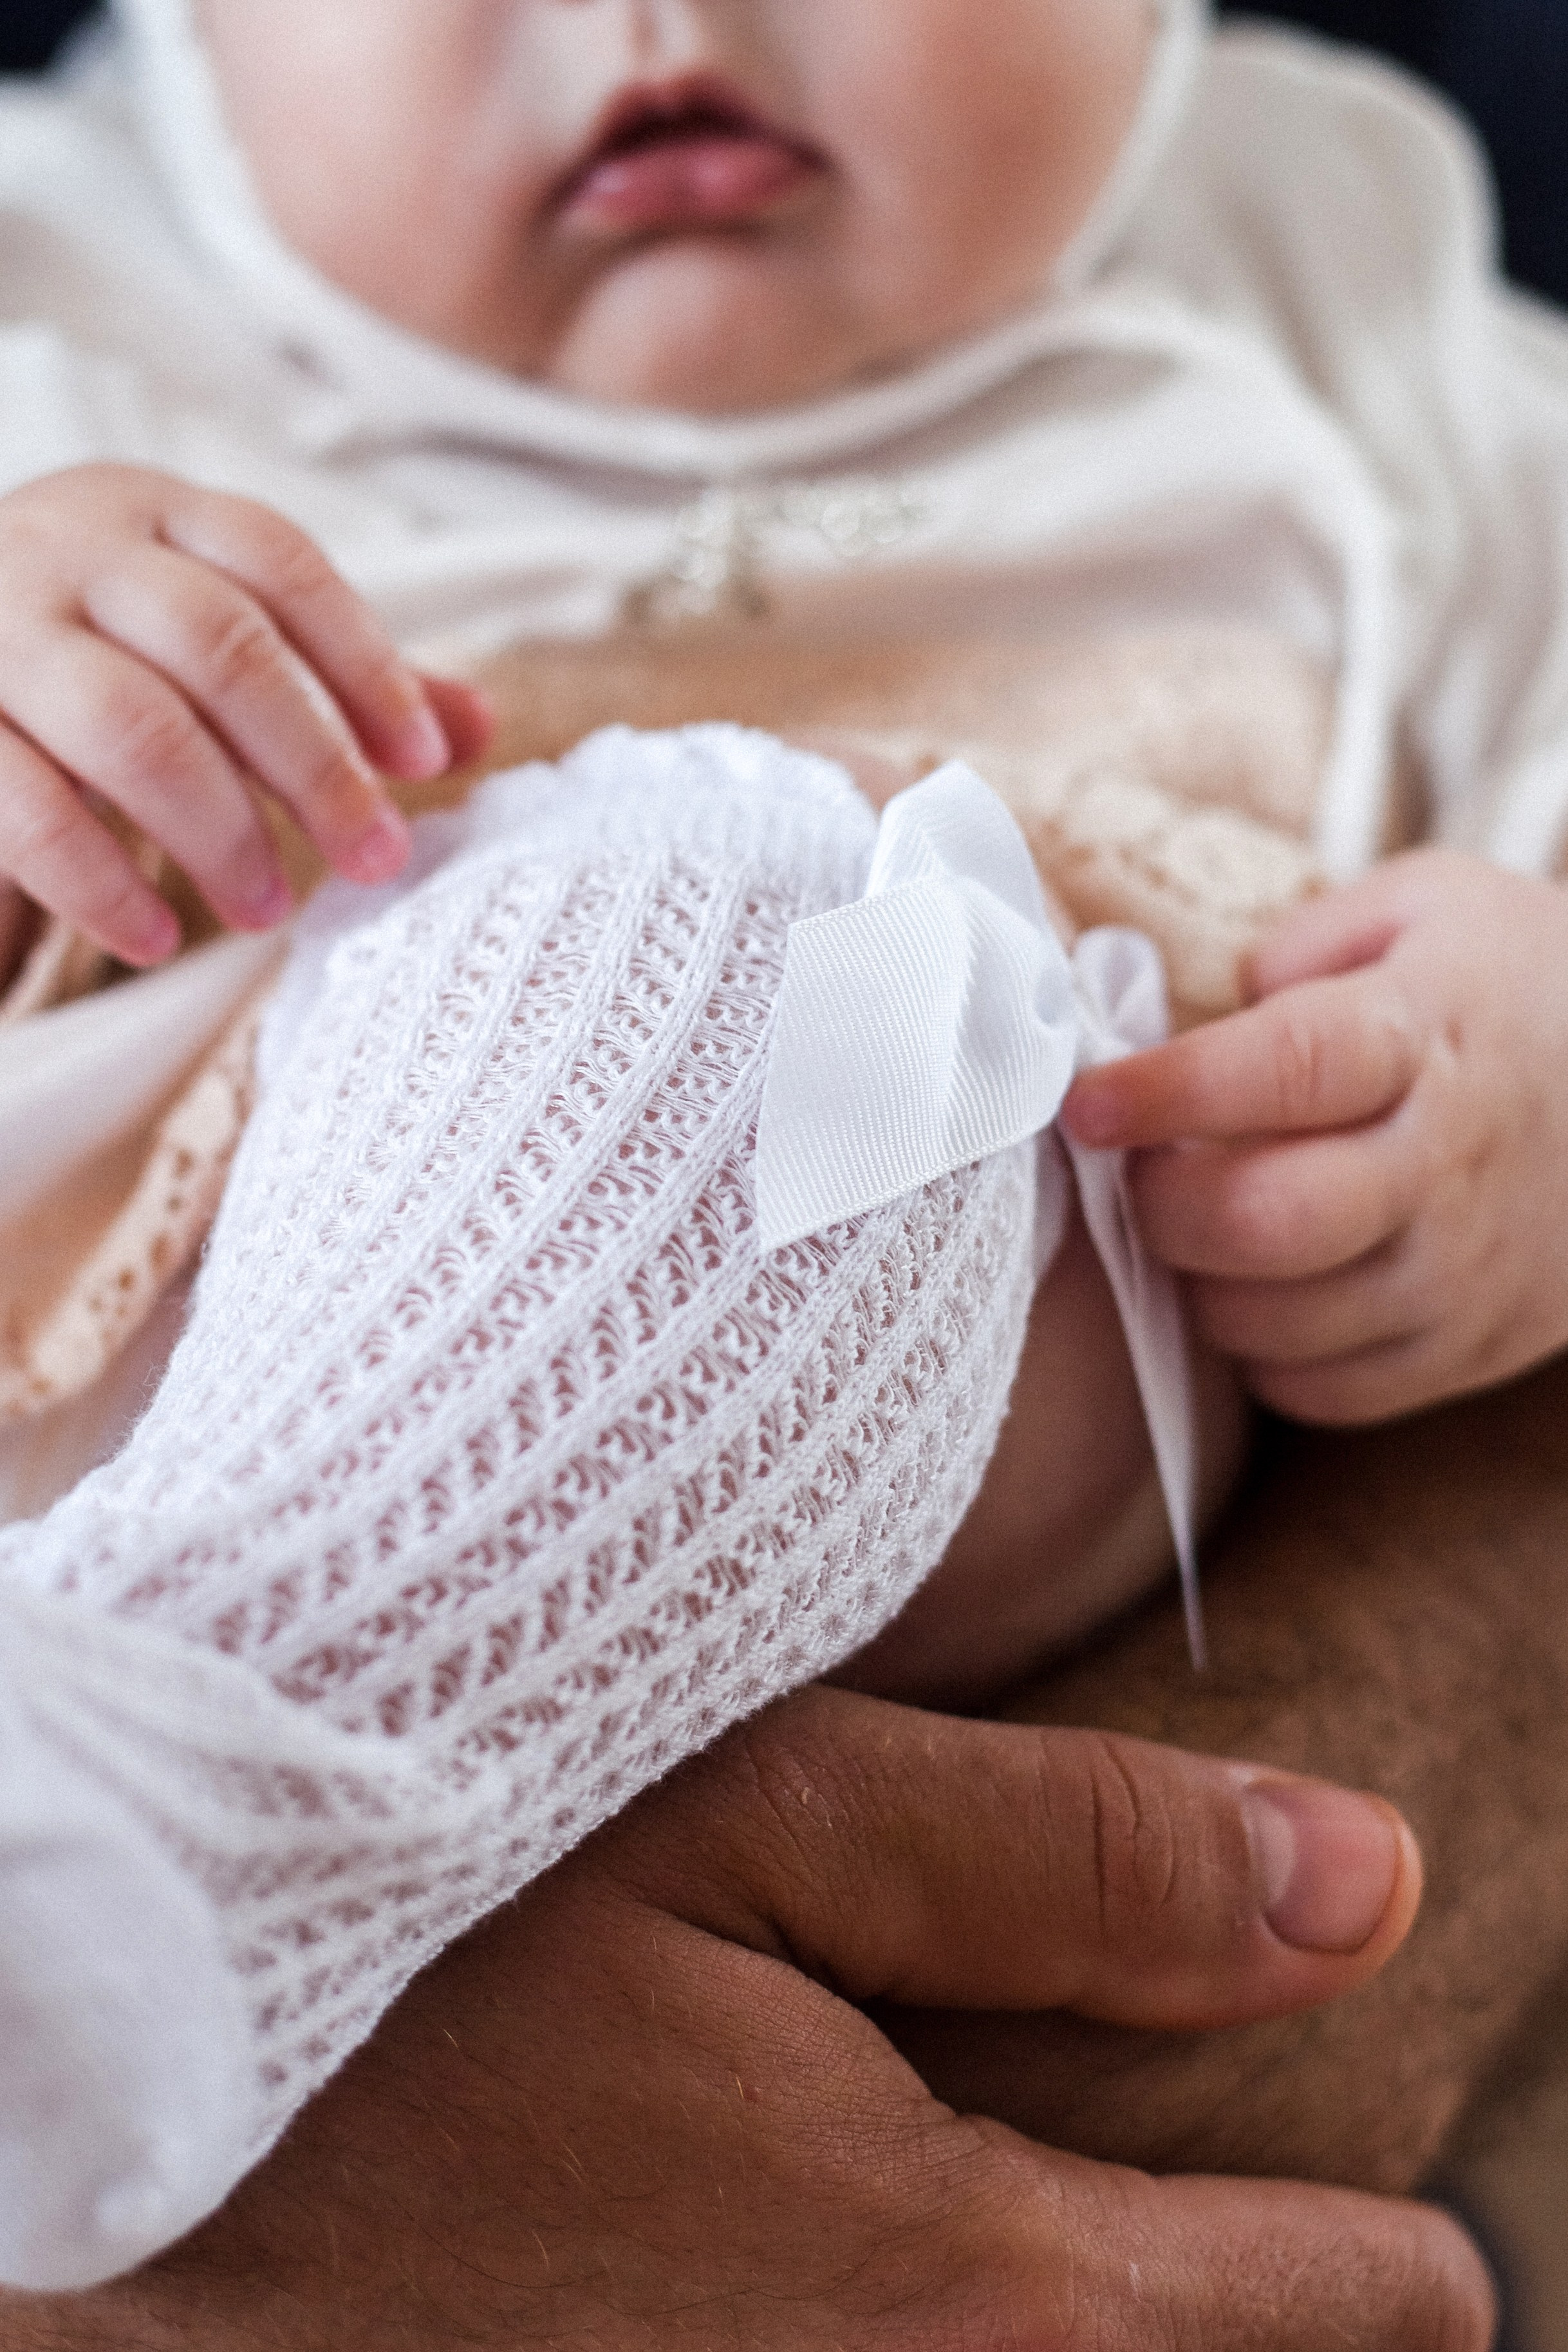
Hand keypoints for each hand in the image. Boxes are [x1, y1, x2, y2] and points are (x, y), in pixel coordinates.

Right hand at [0, 464, 492, 963]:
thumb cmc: (94, 651)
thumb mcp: (206, 642)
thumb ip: (330, 677)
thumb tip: (476, 729)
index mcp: (147, 511)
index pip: (279, 566)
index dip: (364, 664)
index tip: (427, 762)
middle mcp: (63, 551)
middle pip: (218, 645)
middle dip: (312, 763)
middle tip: (374, 860)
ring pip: (129, 724)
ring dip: (218, 829)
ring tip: (269, 912)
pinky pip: (26, 808)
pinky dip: (99, 882)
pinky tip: (158, 938)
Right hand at [0, 1689, 1485, 2351]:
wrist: (137, 2155)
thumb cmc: (449, 1960)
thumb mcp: (760, 1829)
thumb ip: (1081, 1864)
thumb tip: (1372, 1882)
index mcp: (995, 2303)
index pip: (1368, 2313)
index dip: (1379, 2222)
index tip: (1345, 2163)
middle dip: (1248, 2319)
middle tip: (1165, 2195)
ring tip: (1002, 2240)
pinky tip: (836, 2291)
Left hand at [1065, 847, 1567, 1422]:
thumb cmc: (1519, 986)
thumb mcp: (1430, 906)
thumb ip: (1303, 945)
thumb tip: (1198, 1015)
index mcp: (1429, 1035)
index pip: (1287, 1067)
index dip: (1172, 1091)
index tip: (1087, 1103)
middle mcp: (1450, 1163)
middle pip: (1270, 1221)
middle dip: (1164, 1205)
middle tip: (1140, 1170)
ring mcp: (1466, 1271)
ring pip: (1280, 1321)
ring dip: (1202, 1283)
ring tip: (1201, 1225)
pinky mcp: (1472, 1347)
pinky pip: (1323, 1389)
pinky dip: (1263, 1351)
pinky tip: (1263, 1288)